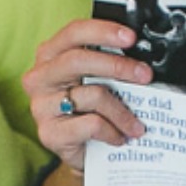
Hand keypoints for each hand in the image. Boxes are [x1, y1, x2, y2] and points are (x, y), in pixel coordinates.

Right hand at [22, 19, 153, 172]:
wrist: (85, 154)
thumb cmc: (94, 110)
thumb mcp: (100, 81)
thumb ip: (110, 65)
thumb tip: (141, 59)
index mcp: (52, 56)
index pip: (74, 33)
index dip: (103, 31)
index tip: (131, 37)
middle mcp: (40, 77)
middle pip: (78, 60)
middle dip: (118, 65)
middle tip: (145, 75)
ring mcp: (41, 106)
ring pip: (92, 95)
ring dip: (123, 111)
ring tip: (137, 124)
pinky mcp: (49, 133)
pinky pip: (91, 124)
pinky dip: (113, 131)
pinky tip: (119, 138)